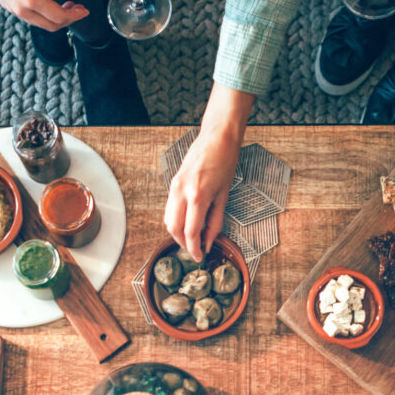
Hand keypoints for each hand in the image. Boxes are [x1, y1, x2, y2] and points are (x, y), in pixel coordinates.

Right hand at [0, 0, 88, 31]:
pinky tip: (50, 3)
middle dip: (68, 20)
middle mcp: (20, 8)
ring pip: (40, 24)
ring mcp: (12, 9)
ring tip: (66, 4)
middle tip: (78, 7)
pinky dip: (44, 15)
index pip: (60, 17)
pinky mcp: (7, 6)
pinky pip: (30, 18)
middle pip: (51, 26)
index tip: (86, 9)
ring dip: (56, 19)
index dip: (76, 15)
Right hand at [164, 128, 239, 261]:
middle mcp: (181, 192)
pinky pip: (170, 208)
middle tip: (196, 249)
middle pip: (173, 229)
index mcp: (198, 196)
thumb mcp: (224, 195)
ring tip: (192, 237)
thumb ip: (215, 221)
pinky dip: (176, 219)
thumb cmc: (226, 162)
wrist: (217, 137)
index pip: (190, 232)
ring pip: (168, 219)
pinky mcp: (173, 182)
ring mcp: (174, 186)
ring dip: (177, 232)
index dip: (194, 249)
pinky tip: (188, 221)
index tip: (200, 256)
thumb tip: (209, 240)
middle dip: (183, 243)